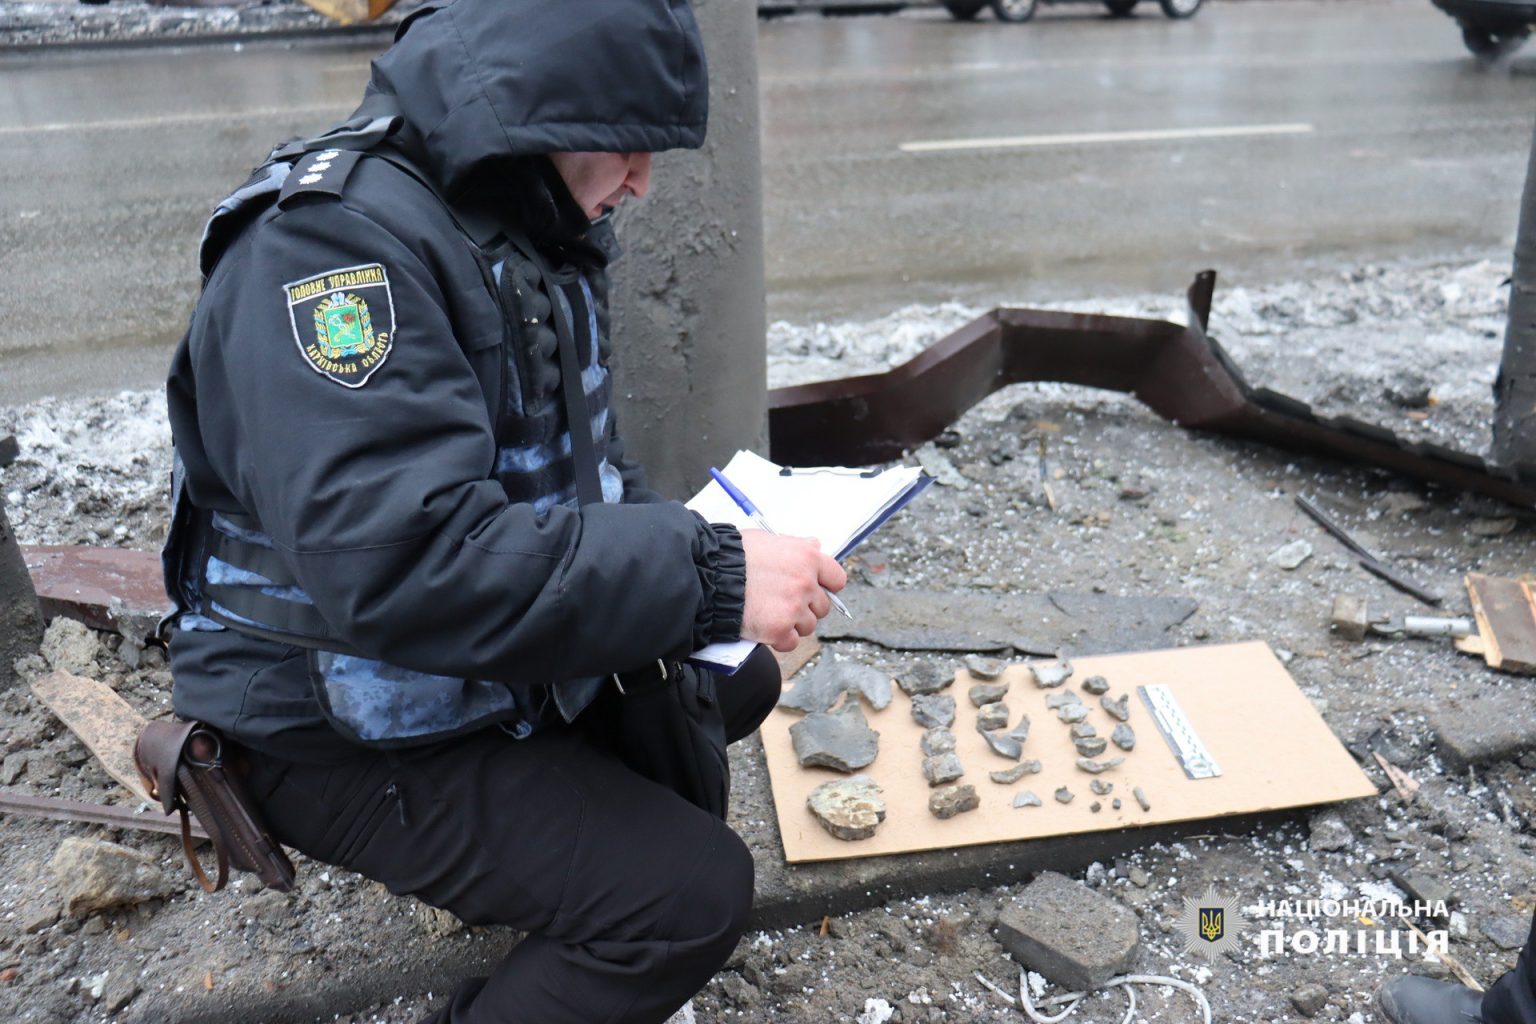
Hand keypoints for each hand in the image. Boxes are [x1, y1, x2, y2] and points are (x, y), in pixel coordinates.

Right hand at [739, 531, 847, 652]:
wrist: (710, 575)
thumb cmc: (733, 555)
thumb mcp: (769, 539)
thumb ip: (795, 547)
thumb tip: (813, 546)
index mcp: (807, 557)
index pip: (836, 579)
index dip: (826, 587)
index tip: (816, 590)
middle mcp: (805, 582)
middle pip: (822, 607)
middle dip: (805, 607)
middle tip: (783, 603)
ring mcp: (794, 608)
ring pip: (807, 626)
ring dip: (792, 624)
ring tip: (769, 614)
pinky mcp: (780, 629)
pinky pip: (790, 642)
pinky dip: (779, 639)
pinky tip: (765, 628)